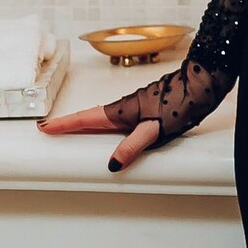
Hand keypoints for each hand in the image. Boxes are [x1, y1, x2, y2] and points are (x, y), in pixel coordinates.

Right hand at [36, 56, 231, 171]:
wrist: (203, 82)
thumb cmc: (182, 102)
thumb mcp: (156, 129)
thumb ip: (134, 146)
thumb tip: (112, 164)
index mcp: (121, 112)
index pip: (86, 119)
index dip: (64, 125)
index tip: (44, 127)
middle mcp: (125, 107)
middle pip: (91, 119)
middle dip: (71, 126)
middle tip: (52, 133)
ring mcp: (136, 106)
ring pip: (106, 119)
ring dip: (88, 126)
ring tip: (75, 136)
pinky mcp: (148, 108)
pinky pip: (120, 120)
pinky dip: (108, 127)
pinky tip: (114, 135)